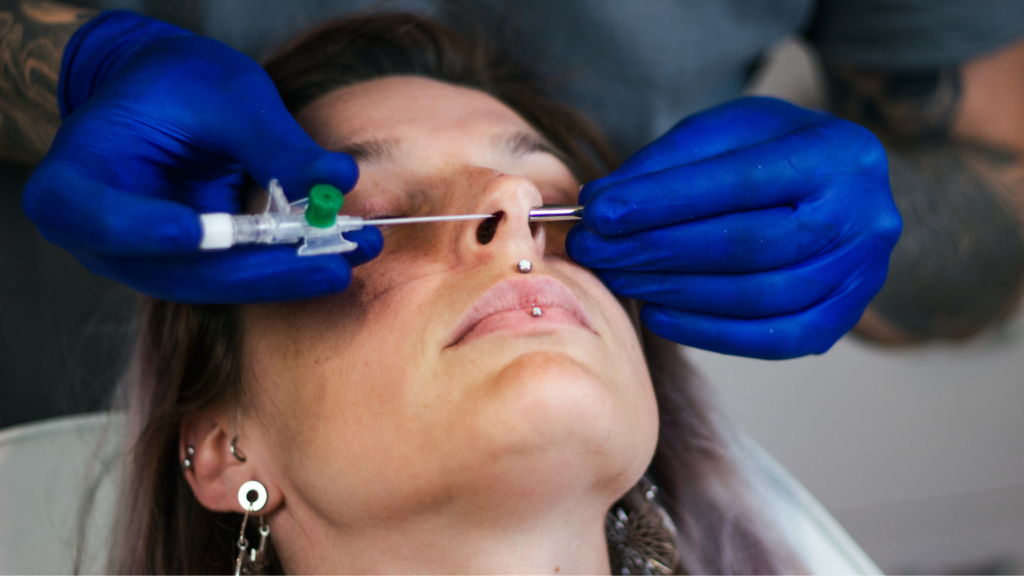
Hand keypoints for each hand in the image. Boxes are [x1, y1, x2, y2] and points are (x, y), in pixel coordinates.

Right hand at [22, 11, 381, 303]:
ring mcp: (150, 262)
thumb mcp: (224, 94)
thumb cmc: (180, 84)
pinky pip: (241, 276)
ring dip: (290, 273)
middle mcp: (105, 239)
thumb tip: (338, 179)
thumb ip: (274, 140)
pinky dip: (291, 266)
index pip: (92, 215)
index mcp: (74, 184)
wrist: (171, 98)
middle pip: (177, 269)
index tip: (193, 229)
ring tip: (357, 252)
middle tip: (333, 262)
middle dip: (262, 269)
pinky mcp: (195, 268)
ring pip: (218, 283)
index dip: (141, 229)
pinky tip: (342, 253)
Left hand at [566, 97, 901, 358]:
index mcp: (837, 153)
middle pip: (746, 245)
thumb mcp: (725, 133)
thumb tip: (601, 204)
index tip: (600, 213)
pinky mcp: (844, 318)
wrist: (837, 188)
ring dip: (673, 292)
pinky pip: (772, 339)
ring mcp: (861, 274)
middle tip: (594, 251)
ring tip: (617, 278)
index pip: (739, 182)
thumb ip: (668, 163)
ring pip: (757, 296)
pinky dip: (707, 332)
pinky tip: (657, 314)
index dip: (662, 201)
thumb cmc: (770, 153)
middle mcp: (863, 216)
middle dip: (656, 250)